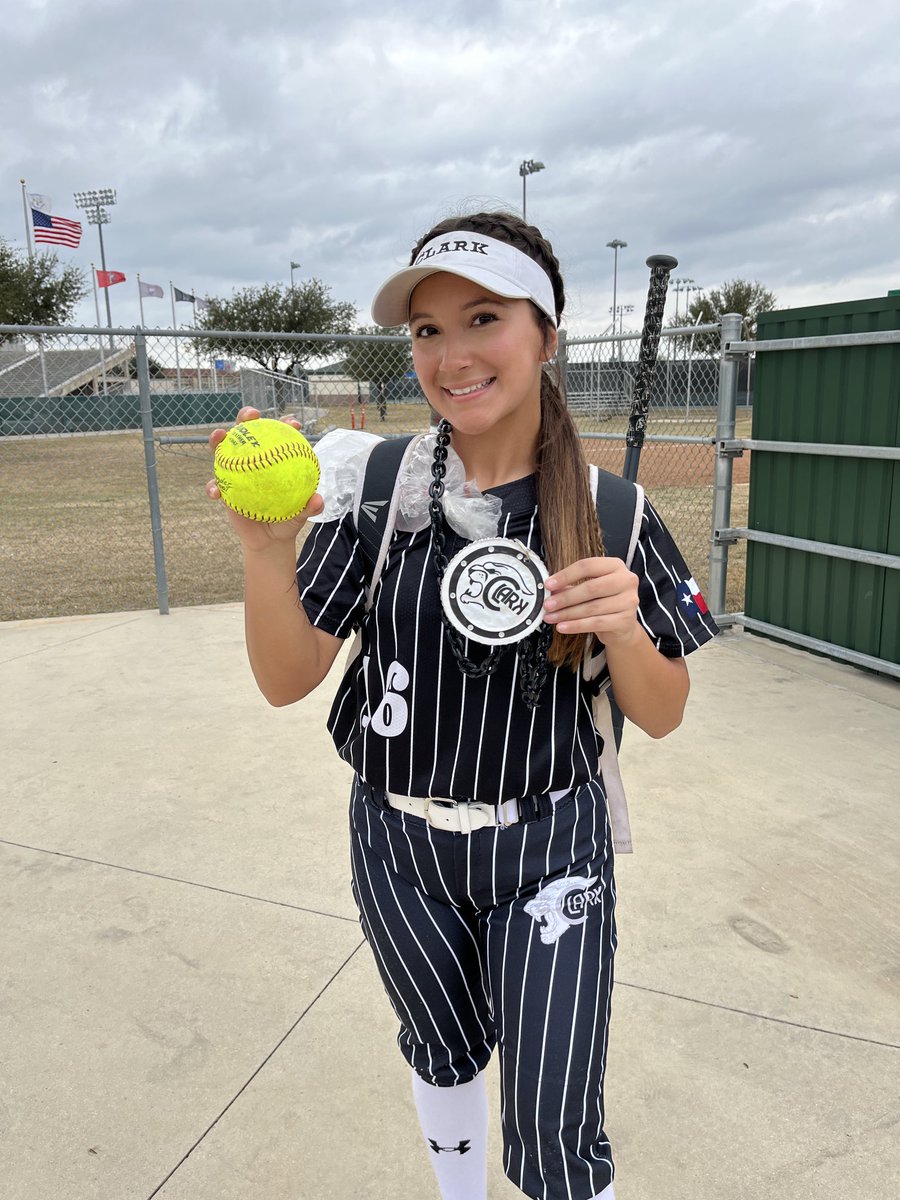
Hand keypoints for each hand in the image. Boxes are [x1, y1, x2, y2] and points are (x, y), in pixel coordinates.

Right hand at [206, 406, 323, 550]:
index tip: (294, 424)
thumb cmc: (287, 520)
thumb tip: (318, 500)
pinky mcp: (222, 488)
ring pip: (222, 449)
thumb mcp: (301, 515)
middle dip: (247, 416)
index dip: (285, 424)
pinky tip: (215, 493)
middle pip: (247, 431)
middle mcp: (252, 459)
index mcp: (273, 459)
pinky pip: (214, 485)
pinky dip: (213, 487)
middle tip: (252, 415)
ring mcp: (234, 471)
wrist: (269, 539)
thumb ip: (310, 507)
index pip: (279, 435)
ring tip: (220, 435)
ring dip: (217, 438)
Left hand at [543, 557, 640, 647]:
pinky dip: (576, 626)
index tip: (548, 584)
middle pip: (591, 587)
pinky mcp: (626, 620)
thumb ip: (570, 586)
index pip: (588, 566)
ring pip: (592, 607)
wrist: (622, 626)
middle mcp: (626, 580)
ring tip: (550, 617)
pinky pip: (596, 623)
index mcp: (615, 566)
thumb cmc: (603, 602)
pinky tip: (562, 627)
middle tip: (547, 605)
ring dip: (567, 613)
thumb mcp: (589, 590)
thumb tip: (549, 589)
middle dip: (565, 597)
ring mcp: (629, 601)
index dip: (566, 575)